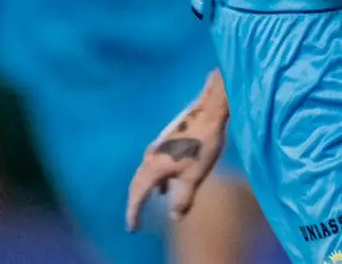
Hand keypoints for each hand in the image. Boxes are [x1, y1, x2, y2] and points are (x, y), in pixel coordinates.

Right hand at [126, 72, 228, 230]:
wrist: (209, 112)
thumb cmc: (203, 146)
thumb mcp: (194, 176)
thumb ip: (183, 198)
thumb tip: (174, 217)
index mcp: (154, 167)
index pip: (137, 195)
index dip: (133, 213)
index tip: (132, 229)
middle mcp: (151, 157)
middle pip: (137, 183)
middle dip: (136, 202)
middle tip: (135, 219)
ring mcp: (157, 147)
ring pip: (146, 172)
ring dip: (146, 188)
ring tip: (152, 201)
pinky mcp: (166, 141)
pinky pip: (155, 164)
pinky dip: (157, 177)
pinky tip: (167, 183)